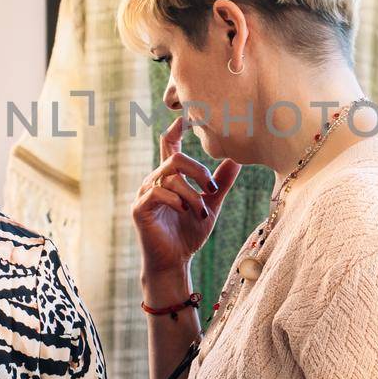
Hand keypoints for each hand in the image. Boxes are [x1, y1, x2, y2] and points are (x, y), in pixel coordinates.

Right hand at [131, 116, 240, 281]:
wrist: (174, 263)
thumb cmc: (189, 233)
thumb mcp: (211, 204)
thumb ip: (220, 182)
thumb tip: (237, 158)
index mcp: (170, 176)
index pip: (170, 144)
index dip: (176, 128)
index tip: (186, 115)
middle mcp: (155, 180)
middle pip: (176, 157)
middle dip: (198, 170)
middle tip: (211, 188)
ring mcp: (145, 194)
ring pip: (171, 177)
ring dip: (192, 194)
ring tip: (202, 212)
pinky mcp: (140, 209)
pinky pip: (158, 193)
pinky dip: (177, 200)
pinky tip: (186, 211)